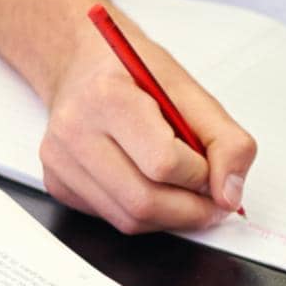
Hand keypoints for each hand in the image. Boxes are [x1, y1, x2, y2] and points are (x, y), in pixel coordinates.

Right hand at [40, 22, 256, 233]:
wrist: (84, 65)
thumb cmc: (135, 73)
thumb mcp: (190, 90)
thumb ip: (225, 141)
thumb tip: (229, 194)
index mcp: (109, 96)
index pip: (164, 162)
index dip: (202, 175)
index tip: (215, 171)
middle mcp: (74, 129)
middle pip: (144, 201)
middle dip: (191, 210)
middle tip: (212, 200)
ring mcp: (59, 160)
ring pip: (128, 220)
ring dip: (169, 217)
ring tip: (185, 193)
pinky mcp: (56, 182)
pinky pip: (111, 219)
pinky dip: (143, 214)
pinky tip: (151, 186)